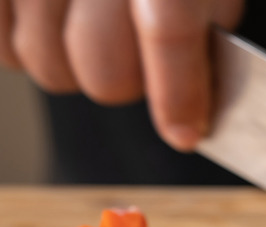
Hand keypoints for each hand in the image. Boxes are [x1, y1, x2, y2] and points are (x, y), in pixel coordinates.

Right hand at [0, 0, 243, 149]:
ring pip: (48, 66)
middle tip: (131, 51)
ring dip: (72, 61)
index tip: (186, 133)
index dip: (178, 93)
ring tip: (85, 18)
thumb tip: (194, 104)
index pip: (168, 31)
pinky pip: (2, 49)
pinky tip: (46, 13)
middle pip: (102, 70)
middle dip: (124, 79)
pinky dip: (22, 44)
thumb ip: (206, 19)